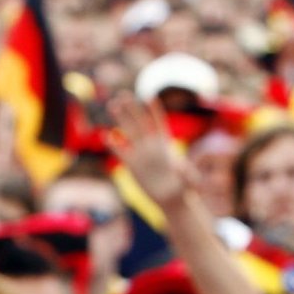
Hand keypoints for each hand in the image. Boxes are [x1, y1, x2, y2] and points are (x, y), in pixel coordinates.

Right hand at [106, 96, 195, 211]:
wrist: (170, 198)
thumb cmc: (182, 188)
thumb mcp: (187, 180)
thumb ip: (186, 174)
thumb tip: (182, 169)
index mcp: (165, 144)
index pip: (158, 123)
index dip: (154, 111)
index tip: (148, 98)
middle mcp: (151, 145)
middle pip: (140, 122)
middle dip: (132, 108)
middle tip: (122, 95)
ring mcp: (140, 153)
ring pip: (129, 131)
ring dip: (121, 119)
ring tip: (112, 106)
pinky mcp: (131, 164)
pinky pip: (120, 151)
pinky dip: (113, 144)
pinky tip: (106, 136)